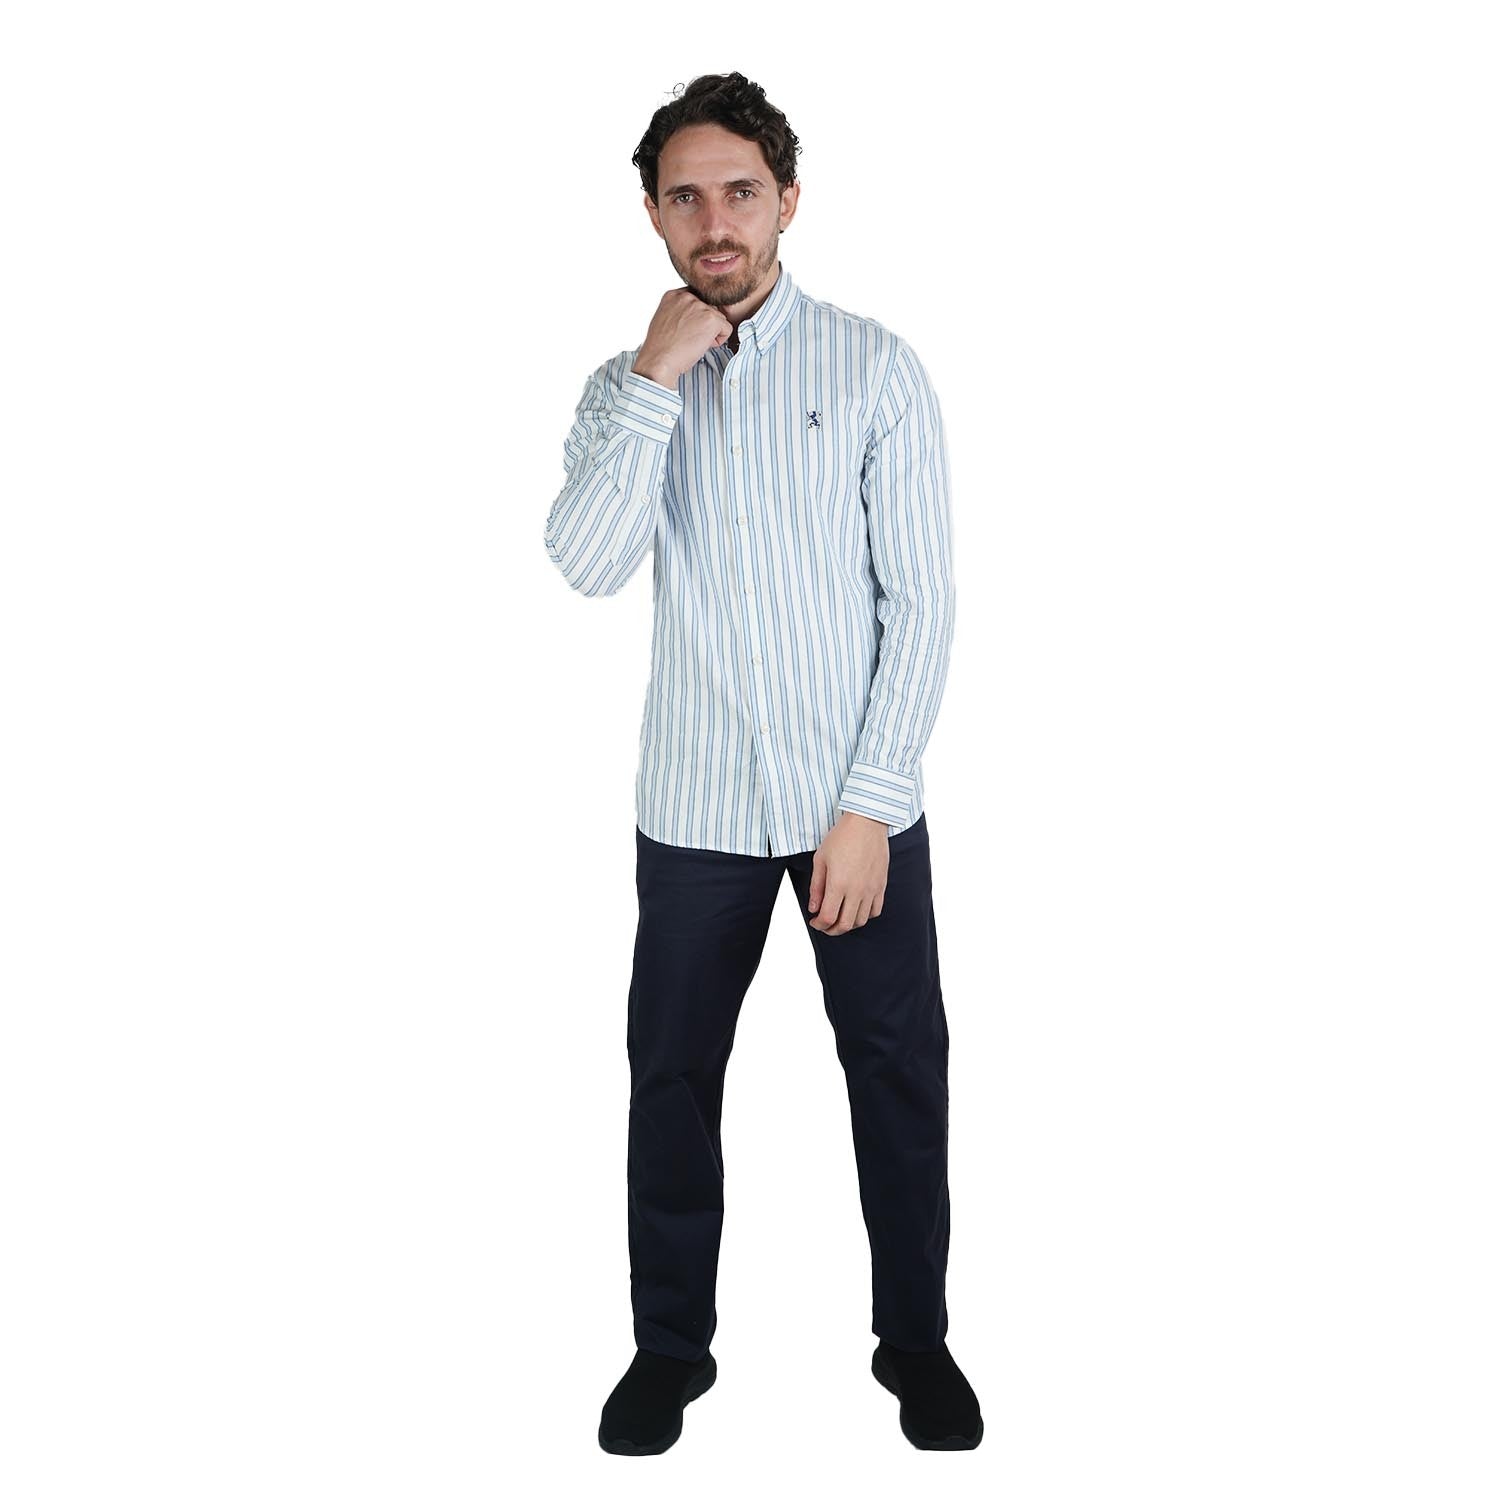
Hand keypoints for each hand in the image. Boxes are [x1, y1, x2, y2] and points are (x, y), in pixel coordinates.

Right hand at [631, 287, 733, 386]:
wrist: (658, 361)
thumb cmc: (660, 348)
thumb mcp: (665, 319)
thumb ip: (679, 311)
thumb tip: (693, 317)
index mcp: (673, 295)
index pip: (697, 300)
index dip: (696, 317)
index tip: (686, 330)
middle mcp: (687, 296)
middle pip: (709, 309)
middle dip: (704, 325)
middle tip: (689, 338)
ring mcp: (700, 306)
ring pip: (719, 319)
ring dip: (711, 333)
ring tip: (693, 343)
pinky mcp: (711, 319)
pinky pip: (727, 329)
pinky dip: (718, 341)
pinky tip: (701, 346)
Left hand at [807, 812, 890, 934]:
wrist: (866, 823)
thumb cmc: (842, 837)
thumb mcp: (820, 859)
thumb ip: (816, 887)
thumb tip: (814, 908)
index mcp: (838, 884)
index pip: (828, 918)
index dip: (819, 924)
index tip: (814, 921)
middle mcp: (856, 890)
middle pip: (845, 925)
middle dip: (831, 930)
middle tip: (824, 925)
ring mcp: (871, 889)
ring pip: (860, 921)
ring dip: (848, 924)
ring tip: (839, 917)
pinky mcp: (881, 886)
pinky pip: (875, 911)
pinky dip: (864, 916)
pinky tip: (856, 909)